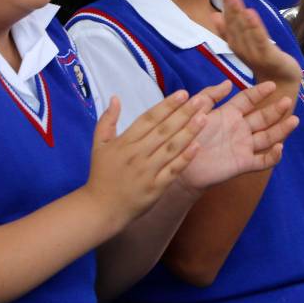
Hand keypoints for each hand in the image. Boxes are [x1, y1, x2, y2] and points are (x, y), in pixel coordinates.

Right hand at [85, 90, 211, 231]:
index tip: (183, 93)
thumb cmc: (101, 175)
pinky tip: (198, 146)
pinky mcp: (155, 188)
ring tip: (204, 117)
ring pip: (171, 148)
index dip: (167, 105)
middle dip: (183, 113)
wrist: (101, 209)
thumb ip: (107, 120)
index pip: (149, 119)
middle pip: (163, 130)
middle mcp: (137, 154)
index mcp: (124, 142)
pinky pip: (173, 171)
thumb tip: (115, 97)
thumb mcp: (99, 145)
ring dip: (189, 132)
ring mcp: (147, 172)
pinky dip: (185, 159)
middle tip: (201, 100)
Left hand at [178, 81, 299, 191]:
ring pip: (267, 137)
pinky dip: (273, 156)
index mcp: (229, 114)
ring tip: (294, 121)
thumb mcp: (196, 112)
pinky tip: (279, 148)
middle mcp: (240, 129)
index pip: (248, 100)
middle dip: (276, 110)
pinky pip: (262, 161)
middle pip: (262, 117)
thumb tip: (228, 82)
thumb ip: (209, 96)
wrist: (180, 165)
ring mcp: (244, 146)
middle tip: (287, 100)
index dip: (259, 92)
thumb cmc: (186, 137)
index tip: (272, 84)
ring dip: (281, 130)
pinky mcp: (244, 163)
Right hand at [213, 0, 300, 86]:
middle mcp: (242, 49)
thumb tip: (214, 16)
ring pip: (244, 30)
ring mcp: (255, 53)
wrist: (282, 85)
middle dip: (228, 3)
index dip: (224, 3)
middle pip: (234, 24)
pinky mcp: (269, 57)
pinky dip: (254, 28)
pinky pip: (260, 40)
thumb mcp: (246, 45)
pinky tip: (250, 14)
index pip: (228, 21)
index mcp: (236, 44)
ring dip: (237, 13)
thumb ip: (231, 32)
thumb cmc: (263, 62)